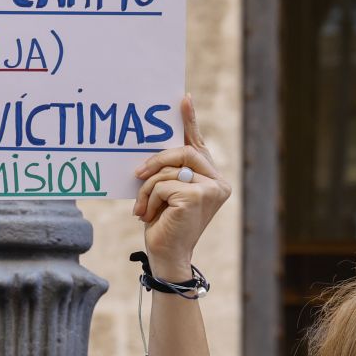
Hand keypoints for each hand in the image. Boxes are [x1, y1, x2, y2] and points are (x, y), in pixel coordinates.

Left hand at [132, 96, 229, 279]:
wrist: (166, 256)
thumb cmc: (165, 225)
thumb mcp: (167, 193)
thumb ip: (170, 171)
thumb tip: (156, 146)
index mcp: (213, 178)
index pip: (198, 145)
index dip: (190, 121)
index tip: (183, 99)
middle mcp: (219, 182)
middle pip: (182, 151)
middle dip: (156, 161)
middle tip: (137, 174)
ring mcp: (211, 189)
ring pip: (169, 170)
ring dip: (148, 189)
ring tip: (143, 208)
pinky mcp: (197, 197)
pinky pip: (163, 185)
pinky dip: (150, 199)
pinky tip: (150, 216)